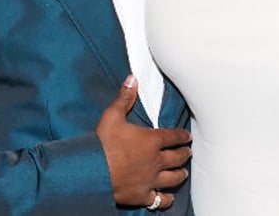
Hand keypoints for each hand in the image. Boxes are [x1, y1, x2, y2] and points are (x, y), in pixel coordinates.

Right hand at [98, 76, 191, 208]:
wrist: (90, 172)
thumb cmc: (102, 143)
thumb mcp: (112, 115)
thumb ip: (124, 97)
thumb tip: (132, 78)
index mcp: (151, 140)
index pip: (174, 136)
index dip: (183, 136)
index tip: (187, 136)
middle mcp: (156, 160)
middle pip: (177, 157)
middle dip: (184, 153)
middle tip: (187, 151)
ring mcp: (150, 180)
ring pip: (173, 178)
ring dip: (180, 173)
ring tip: (183, 172)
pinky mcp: (142, 196)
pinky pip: (160, 199)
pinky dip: (167, 198)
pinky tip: (168, 197)